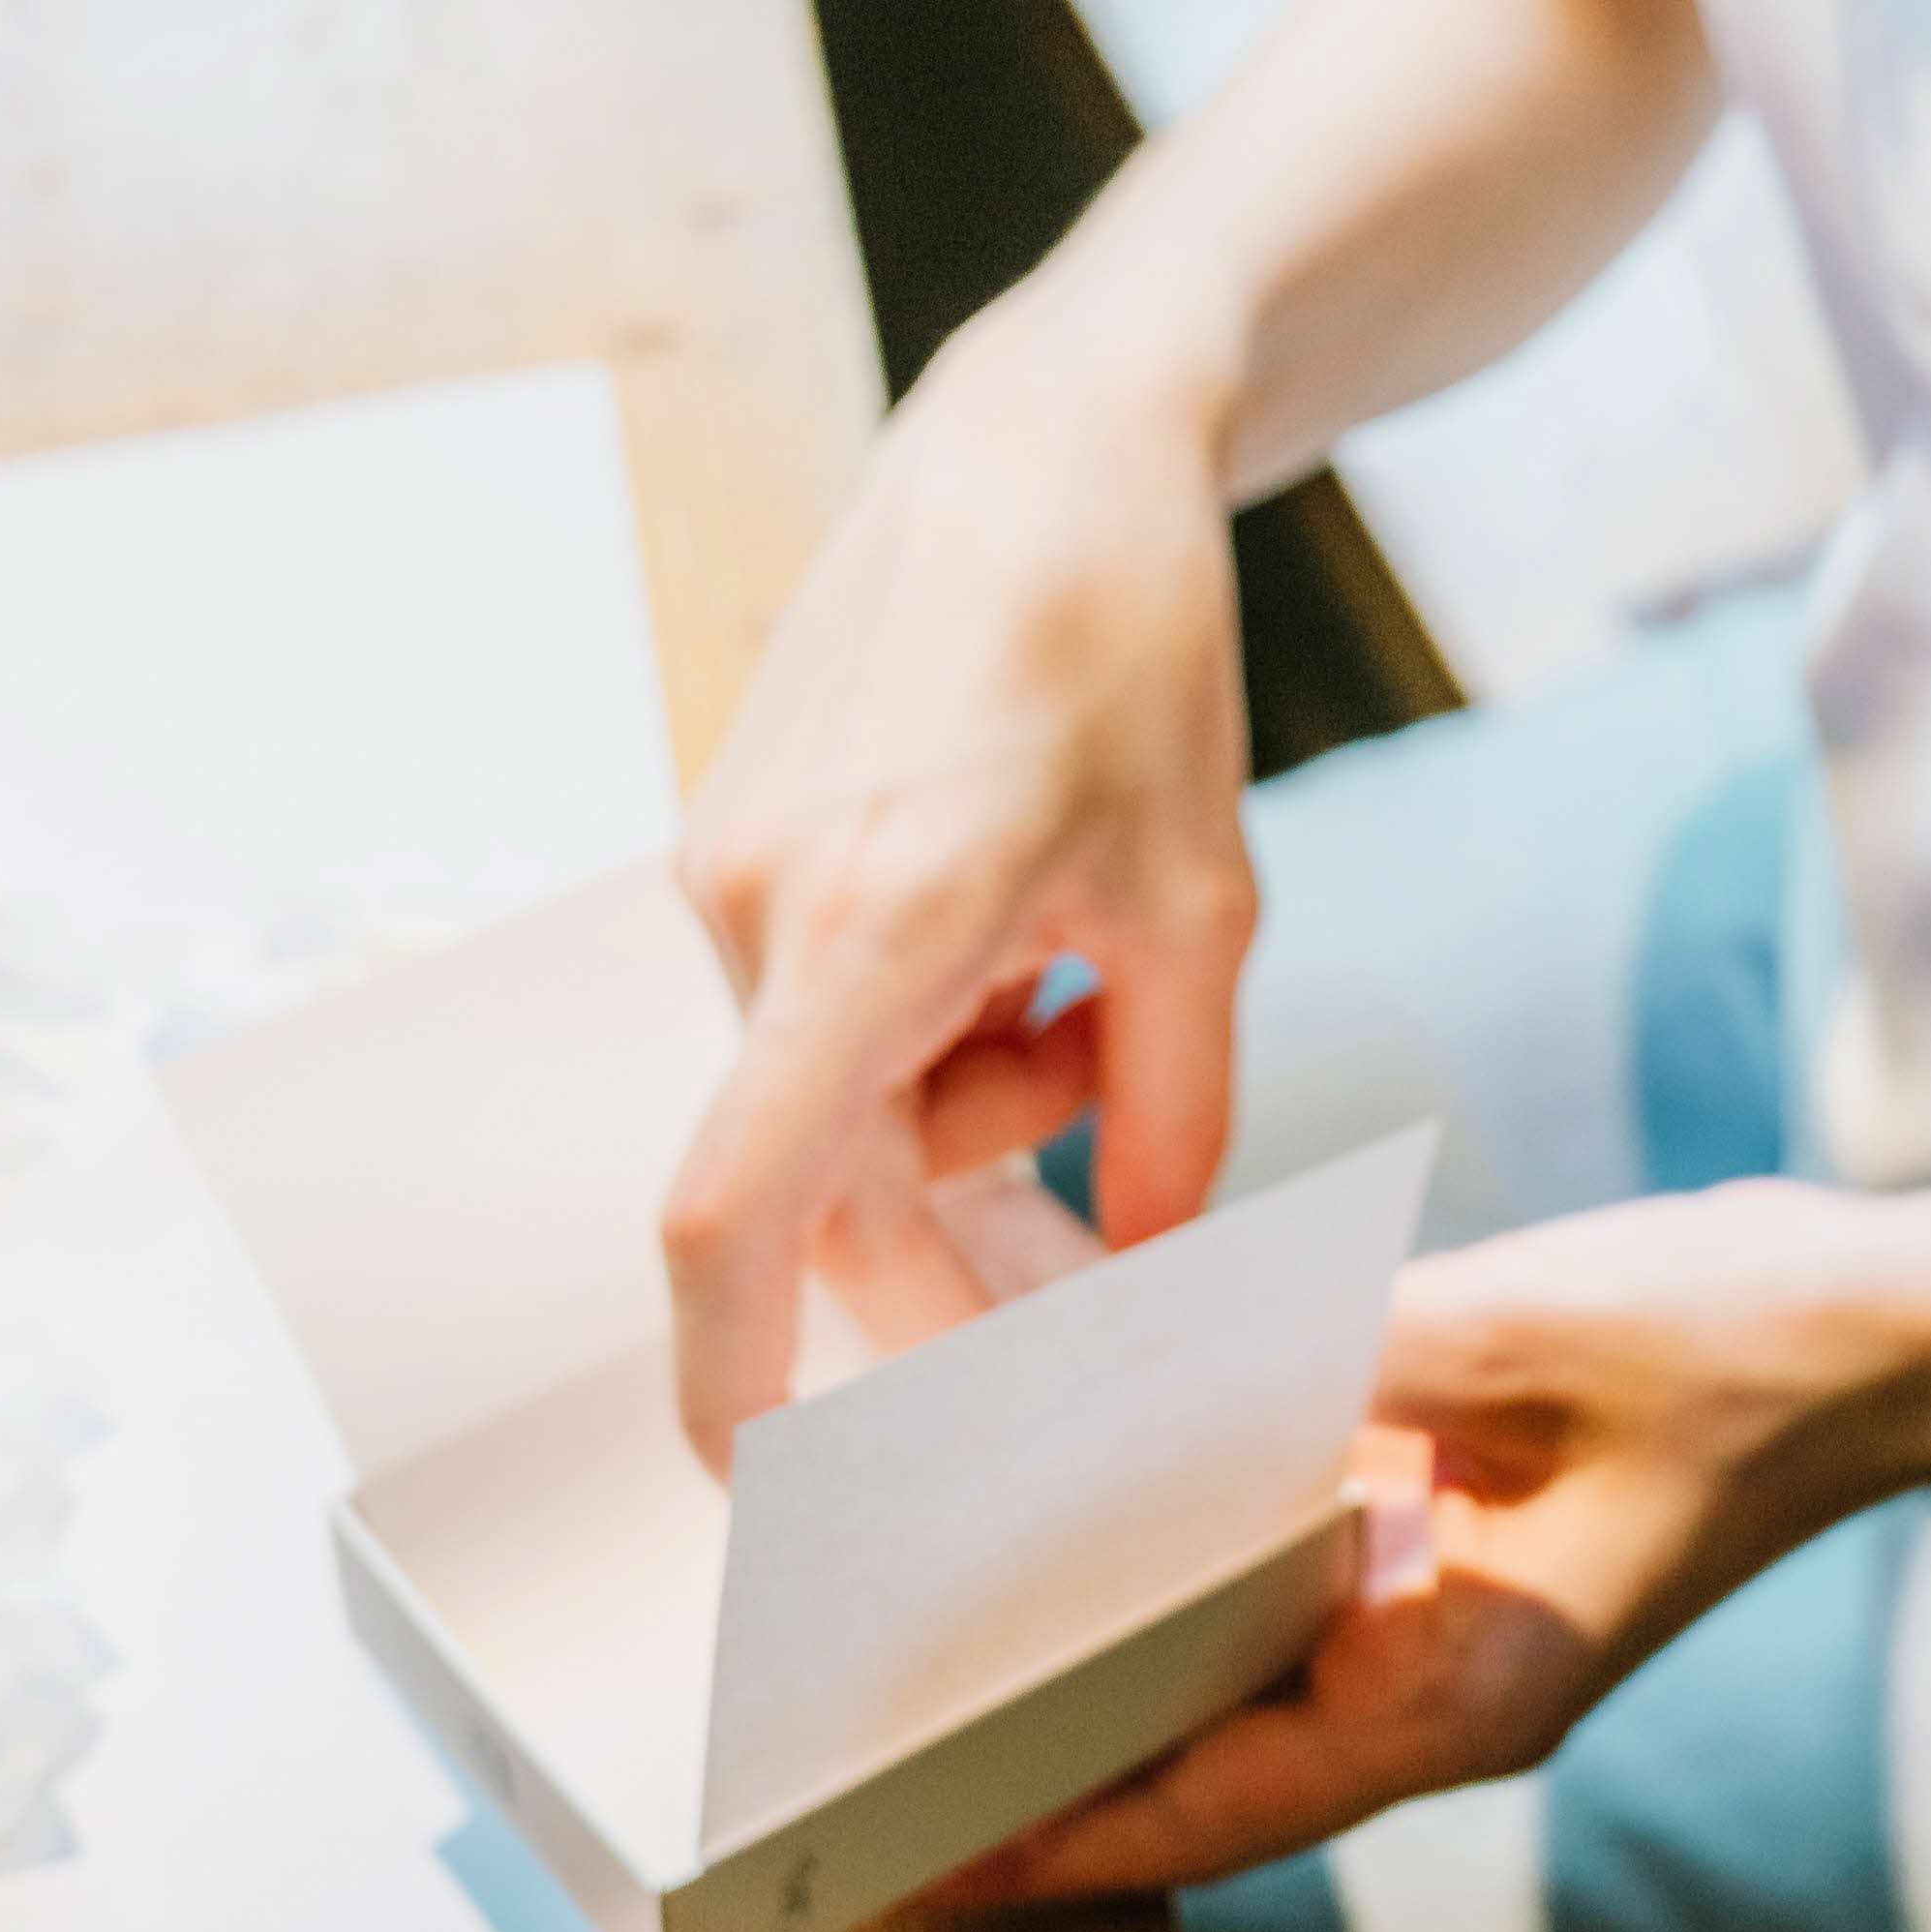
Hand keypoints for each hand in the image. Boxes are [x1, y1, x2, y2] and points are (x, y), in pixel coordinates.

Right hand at [660, 292, 1257, 1450]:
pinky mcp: (739, 833)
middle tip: (1097, 1270)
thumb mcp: (1202, 901)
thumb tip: (1132, 1273)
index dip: (729, 1378)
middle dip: (956, 1240)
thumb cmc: (1132, 648)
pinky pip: (828, 1006)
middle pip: (831, 1177)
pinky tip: (1031, 936)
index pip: (736, 1212)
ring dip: (973, 1100)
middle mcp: (756, 907)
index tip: (761, 1493)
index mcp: (867, 929)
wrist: (1047, 438)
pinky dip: (931, 1023)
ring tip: (1096, 987)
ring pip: (843, 1091)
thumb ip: (1169, 1113)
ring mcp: (728, 866)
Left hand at [952, 1178, 1930, 1898]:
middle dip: (1050, 1776)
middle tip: (876, 1759)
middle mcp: (1443, 1692)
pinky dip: (1188, 1588)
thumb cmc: (1740, 1350)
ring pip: (1239, 1700)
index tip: (922, 1862)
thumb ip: (1346, 1357)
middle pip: (1206, 1776)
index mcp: (1459, 1692)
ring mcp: (1455, 1633)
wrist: (1894, 1336)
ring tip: (938, 1655)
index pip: (1218, 1810)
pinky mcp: (1462, 1563)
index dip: (1063, 1842)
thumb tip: (1175, 1359)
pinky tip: (1093, 1523)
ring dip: (1107, 1686)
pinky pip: (1292, 1605)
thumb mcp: (1526, 1331)